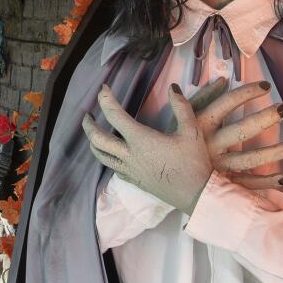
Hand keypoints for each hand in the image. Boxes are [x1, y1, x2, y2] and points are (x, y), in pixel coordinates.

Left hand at [83, 83, 212, 213]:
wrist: (195, 194)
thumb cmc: (193, 161)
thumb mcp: (191, 130)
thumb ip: (180, 106)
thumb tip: (173, 87)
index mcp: (140, 139)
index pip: (114, 115)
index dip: (105, 99)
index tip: (102, 89)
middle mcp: (129, 155)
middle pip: (98, 139)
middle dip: (88, 125)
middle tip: (87, 115)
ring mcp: (129, 170)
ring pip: (101, 156)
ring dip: (93, 143)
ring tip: (92, 134)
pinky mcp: (134, 180)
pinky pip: (112, 168)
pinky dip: (106, 158)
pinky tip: (111, 154)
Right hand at [168, 78, 282, 190]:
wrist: (157, 174)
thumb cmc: (171, 142)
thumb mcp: (181, 117)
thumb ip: (202, 97)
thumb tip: (223, 80)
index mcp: (199, 126)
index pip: (226, 104)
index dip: (247, 93)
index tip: (266, 86)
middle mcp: (209, 145)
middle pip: (241, 130)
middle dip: (264, 119)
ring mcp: (216, 167)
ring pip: (248, 160)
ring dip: (272, 153)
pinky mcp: (219, 184)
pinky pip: (245, 184)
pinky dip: (264, 183)